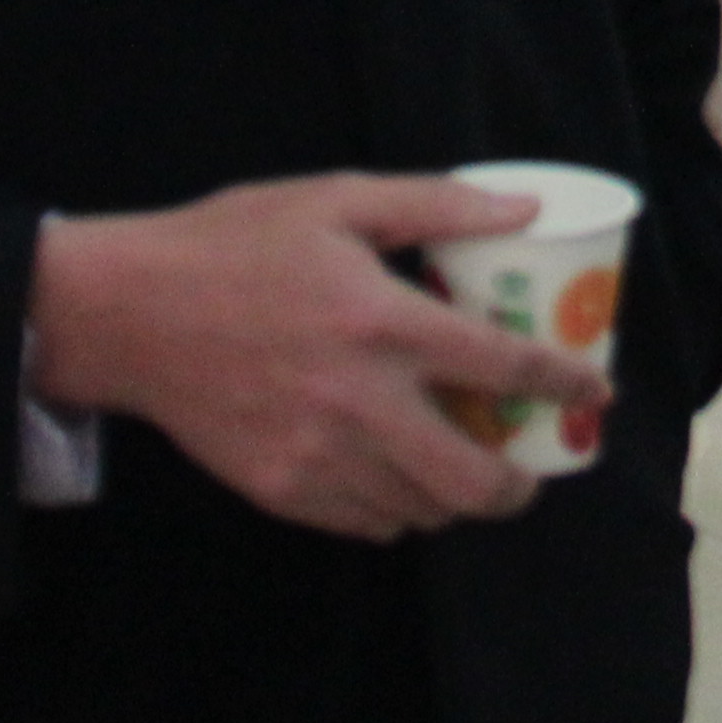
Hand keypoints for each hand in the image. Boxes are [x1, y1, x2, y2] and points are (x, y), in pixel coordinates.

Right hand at [29, 174, 610, 542]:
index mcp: (382, 322)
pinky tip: (397, 474)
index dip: (565, 382)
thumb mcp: (336, 199)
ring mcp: (317, 456)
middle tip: (529, 466)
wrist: (127, 313)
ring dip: (456, 496)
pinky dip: (398, 508)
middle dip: (520, 484)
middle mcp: (359, 401)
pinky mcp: (280, 490)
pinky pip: (367, 522)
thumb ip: (436, 205)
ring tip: (463, 465)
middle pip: (472, 480)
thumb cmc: (234, 244)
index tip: (594, 391)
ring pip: (422, 510)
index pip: (503, 365)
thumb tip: (525, 208)